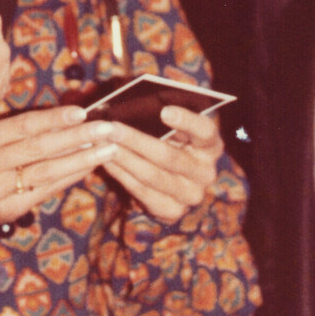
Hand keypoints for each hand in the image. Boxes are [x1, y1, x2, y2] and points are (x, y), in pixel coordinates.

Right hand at [0, 106, 118, 226]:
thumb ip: (11, 125)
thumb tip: (57, 115)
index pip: (24, 126)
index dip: (54, 118)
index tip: (82, 111)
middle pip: (40, 148)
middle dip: (77, 137)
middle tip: (106, 128)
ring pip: (45, 171)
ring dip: (80, 159)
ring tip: (108, 148)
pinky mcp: (7, 209)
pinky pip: (44, 190)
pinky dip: (68, 177)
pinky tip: (88, 167)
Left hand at [101, 105, 222, 222]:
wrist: (175, 181)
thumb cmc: (171, 142)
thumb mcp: (174, 129)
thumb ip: (162, 117)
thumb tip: (133, 104)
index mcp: (211, 146)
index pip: (205, 131)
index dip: (186, 121)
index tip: (164, 111)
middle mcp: (205, 172)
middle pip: (170, 156)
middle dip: (136, 141)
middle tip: (111, 128)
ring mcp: (191, 195)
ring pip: (153, 176)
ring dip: (125, 159)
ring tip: (103, 145)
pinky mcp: (173, 211)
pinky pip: (143, 193)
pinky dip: (122, 176)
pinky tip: (106, 163)